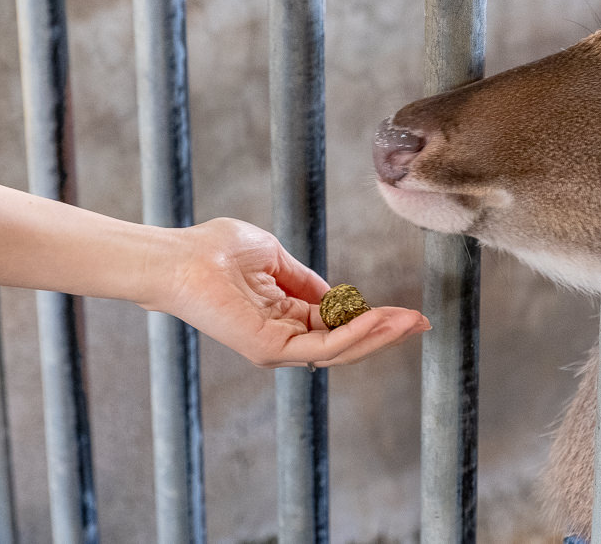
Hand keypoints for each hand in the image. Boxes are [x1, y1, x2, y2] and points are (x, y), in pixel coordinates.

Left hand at [148, 218, 429, 367]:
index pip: (337, 326)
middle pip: (344, 344)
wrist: (179, 256)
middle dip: (385, 333)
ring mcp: (275, 346)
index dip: (372, 320)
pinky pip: (321, 345)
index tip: (408, 314)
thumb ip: (305, 279)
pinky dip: (353, 334)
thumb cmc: (215, 250)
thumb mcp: (274, 257)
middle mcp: (282, 336)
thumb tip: (337, 295)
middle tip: (420, 324)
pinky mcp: (268, 348)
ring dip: (377, 335)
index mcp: (283, 315)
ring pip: (338, 350)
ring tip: (409, 322)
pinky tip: (378, 319)